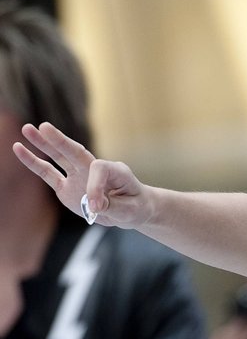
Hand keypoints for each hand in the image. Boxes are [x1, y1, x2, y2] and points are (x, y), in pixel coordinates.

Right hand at [12, 121, 146, 227]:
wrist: (131, 209)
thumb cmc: (134, 206)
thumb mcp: (130, 211)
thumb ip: (112, 206)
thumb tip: (93, 205)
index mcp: (115, 170)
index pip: (100, 171)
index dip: (96, 188)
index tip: (97, 207)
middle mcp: (94, 169)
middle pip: (76, 152)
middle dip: (61, 142)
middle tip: (45, 127)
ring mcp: (78, 176)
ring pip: (60, 158)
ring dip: (43, 144)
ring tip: (27, 129)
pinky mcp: (66, 187)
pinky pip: (48, 174)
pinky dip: (34, 162)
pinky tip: (19, 149)